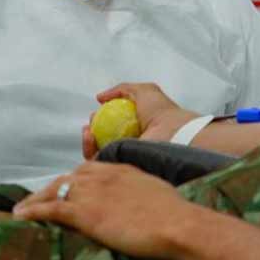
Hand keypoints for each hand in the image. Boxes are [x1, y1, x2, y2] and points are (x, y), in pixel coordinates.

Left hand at [13, 161, 195, 259]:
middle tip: (39, 199)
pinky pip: (50, 208)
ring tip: (22, 209)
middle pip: (68, 178)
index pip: (89, 169)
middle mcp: (102, 176)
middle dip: (52, 188)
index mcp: (121, 170)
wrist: (175, 223)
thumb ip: (140, 192)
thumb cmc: (173, 213)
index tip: (67, 188)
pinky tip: (20, 216)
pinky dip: (32, 211)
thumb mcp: (155, 192)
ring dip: (36, 199)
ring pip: (54, 190)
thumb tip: (139, 201)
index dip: (74, 180)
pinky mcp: (84, 213)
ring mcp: (91, 193)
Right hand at [82, 83, 198, 158]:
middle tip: (90, 125)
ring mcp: (126, 158)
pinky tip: (90, 138)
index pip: (110, 128)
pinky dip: (89, 151)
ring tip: (89, 131)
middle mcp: (130, 145)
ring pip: (97, 154)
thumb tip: (100, 98)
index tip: (94, 115)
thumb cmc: (162, 111)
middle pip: (102, 142)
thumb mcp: (143, 91)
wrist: (172, 131)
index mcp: (135, 129)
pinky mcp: (122, 169)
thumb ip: (121, 90)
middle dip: (91, 133)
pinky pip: (99, 163)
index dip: (99, 121)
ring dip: (88, 142)